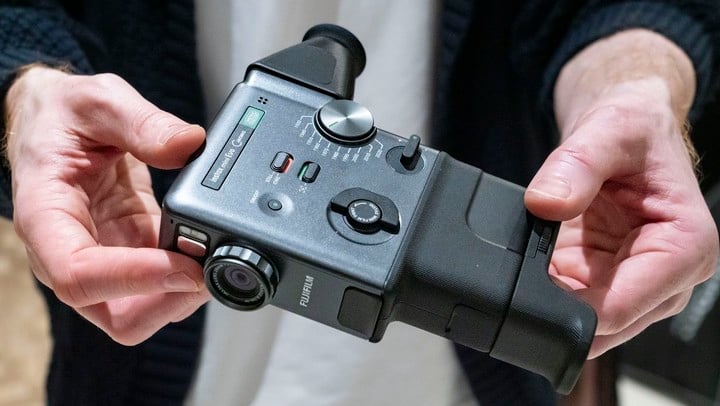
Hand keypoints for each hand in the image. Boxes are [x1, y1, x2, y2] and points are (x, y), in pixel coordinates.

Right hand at [5, 66, 208, 344]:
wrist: (56, 121)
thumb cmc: (60, 117)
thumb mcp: (97, 101)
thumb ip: (143, 122)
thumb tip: (188, 145)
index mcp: (45, 217)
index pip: (78, 275)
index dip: (136, 279)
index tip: (185, 267)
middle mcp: (69, 252)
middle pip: (116, 314)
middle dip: (168, 302)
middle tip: (211, 271)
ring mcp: (104, 258)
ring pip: (143, 310)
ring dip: (184, 295)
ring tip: (216, 259)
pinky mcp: (132, 253)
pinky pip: (162, 284)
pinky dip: (190, 276)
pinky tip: (209, 249)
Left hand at [525, 30, 718, 357]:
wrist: (625, 127)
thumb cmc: (633, 128)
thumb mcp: (607, 131)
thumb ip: (575, 166)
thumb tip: (545, 203)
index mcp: (685, 247)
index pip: (621, 309)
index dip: (569, 307)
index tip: (533, 278)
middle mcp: (669, 278)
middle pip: (601, 324)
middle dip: (558, 302)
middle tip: (531, 257)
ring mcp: (638, 285)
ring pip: (584, 322)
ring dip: (552, 295)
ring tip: (544, 246)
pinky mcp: (609, 282)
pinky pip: (571, 304)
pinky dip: (548, 288)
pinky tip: (544, 253)